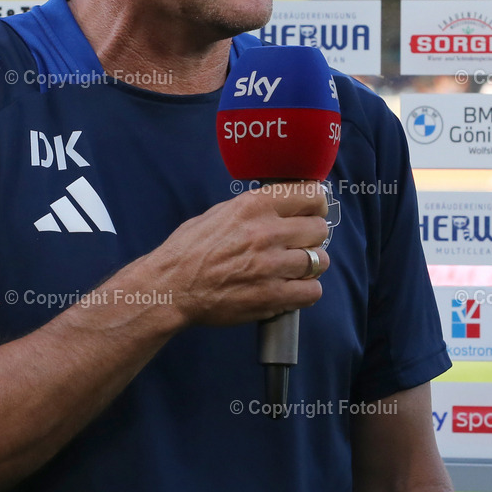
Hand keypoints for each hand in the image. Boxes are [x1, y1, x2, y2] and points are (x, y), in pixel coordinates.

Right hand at [148, 182, 329, 327]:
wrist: (172, 287)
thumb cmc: (189, 250)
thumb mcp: (219, 213)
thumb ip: (253, 208)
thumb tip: (281, 205)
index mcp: (253, 206)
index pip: (311, 195)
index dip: (316, 204)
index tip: (313, 211)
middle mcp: (266, 232)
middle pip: (320, 229)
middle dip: (313, 236)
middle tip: (301, 243)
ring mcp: (271, 266)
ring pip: (320, 261)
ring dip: (310, 265)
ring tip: (295, 268)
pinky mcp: (272, 296)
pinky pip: (312, 292)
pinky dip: (306, 291)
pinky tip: (292, 288)